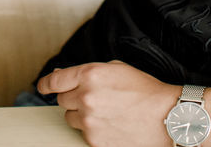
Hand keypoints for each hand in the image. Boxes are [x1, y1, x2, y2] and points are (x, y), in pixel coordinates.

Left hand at [37, 61, 175, 146]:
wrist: (167, 117)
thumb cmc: (145, 91)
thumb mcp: (115, 69)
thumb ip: (86, 72)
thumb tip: (60, 76)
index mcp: (89, 75)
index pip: (55, 80)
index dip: (46, 84)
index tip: (43, 87)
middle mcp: (86, 98)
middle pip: (63, 100)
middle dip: (73, 99)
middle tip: (94, 99)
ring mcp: (90, 121)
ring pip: (71, 118)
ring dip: (82, 116)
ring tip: (106, 113)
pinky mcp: (95, 141)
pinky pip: (83, 134)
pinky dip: (93, 131)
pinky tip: (111, 125)